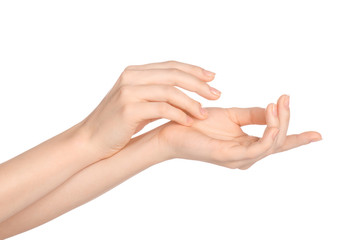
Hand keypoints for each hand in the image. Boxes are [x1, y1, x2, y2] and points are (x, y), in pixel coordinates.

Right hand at [78, 60, 220, 158]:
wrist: (91, 139)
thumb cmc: (118, 123)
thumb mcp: (138, 102)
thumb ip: (157, 93)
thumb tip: (186, 92)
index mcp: (135, 72)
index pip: (171, 65)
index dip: (194, 70)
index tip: (212, 77)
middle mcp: (132, 77)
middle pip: (174, 75)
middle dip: (199, 84)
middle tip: (216, 94)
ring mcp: (129, 92)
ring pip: (170, 91)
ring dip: (192, 102)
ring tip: (205, 113)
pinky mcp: (128, 108)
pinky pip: (162, 108)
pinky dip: (179, 115)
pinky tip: (189, 122)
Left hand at [156, 95, 321, 168]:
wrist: (174, 127)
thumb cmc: (200, 122)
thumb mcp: (232, 115)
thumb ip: (253, 115)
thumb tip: (273, 109)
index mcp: (247, 145)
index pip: (277, 143)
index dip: (298, 139)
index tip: (318, 135)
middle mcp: (246, 155)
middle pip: (278, 142)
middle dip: (286, 119)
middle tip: (285, 99)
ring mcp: (239, 158)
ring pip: (271, 144)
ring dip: (279, 122)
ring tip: (278, 102)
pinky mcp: (229, 156)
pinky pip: (257, 147)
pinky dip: (268, 131)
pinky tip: (270, 114)